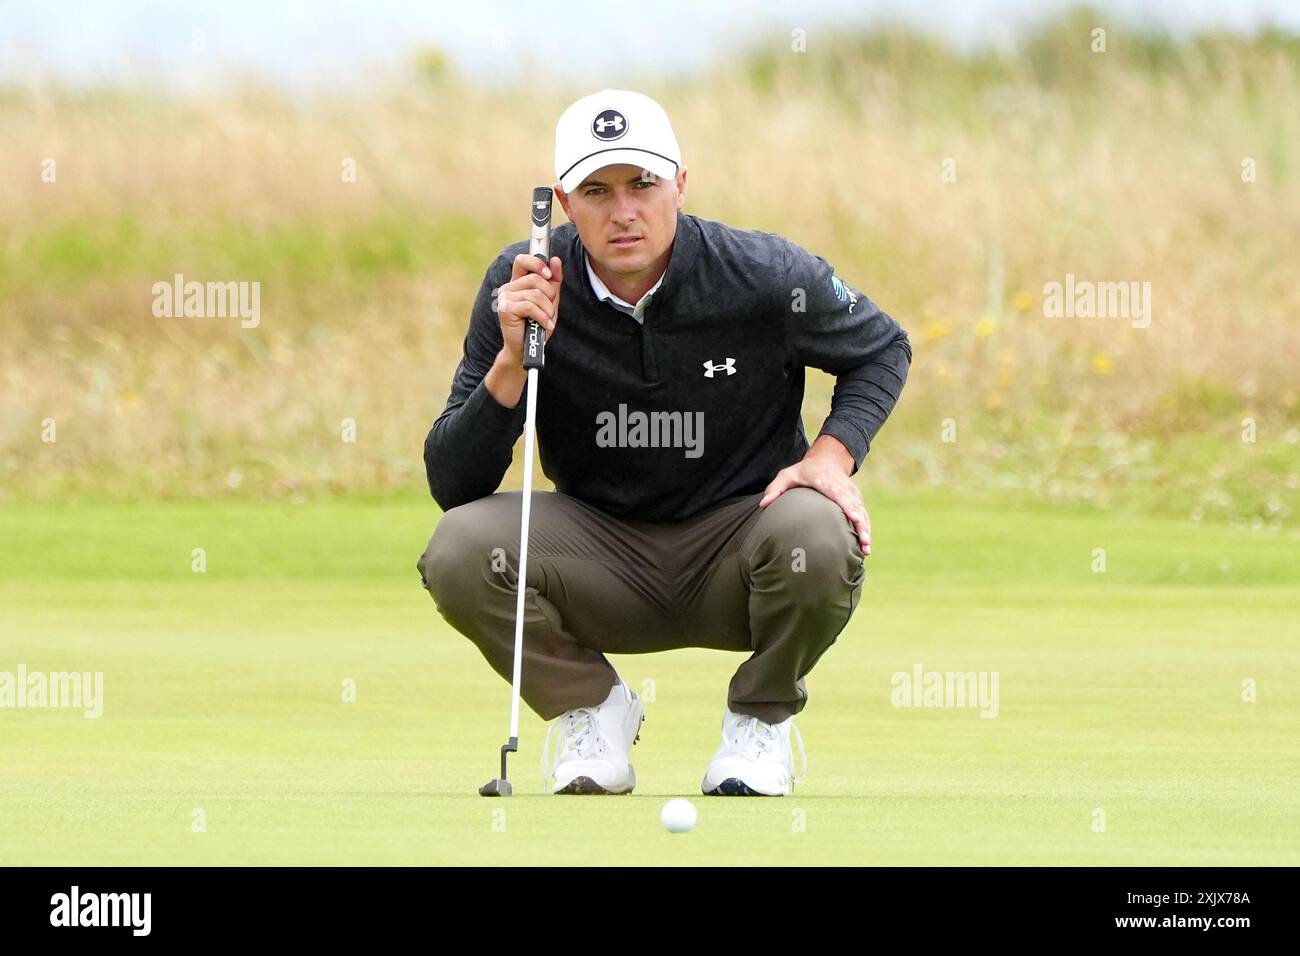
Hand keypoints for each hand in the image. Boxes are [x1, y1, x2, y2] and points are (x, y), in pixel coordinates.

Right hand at [497, 254, 562, 366]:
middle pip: (535, 279)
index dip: (537, 263)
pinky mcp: (505, 309)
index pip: (522, 260)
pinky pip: (531, 306)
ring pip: (535, 294)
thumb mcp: (550, 301)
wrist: (527, 350)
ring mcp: (505, 298)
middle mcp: (508, 288)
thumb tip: (555, 260)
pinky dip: (543, 317)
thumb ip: (553, 281)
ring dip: (548, 310)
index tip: (549, 275)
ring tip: (547, 321)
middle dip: (550, 296)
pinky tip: (544, 326)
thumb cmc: (538, 326)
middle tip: (549, 310)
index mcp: (517, 283)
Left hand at [759, 436, 871, 555]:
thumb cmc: (804, 471)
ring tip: (866, 550)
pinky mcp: (857, 501)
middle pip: (855, 508)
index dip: (849, 507)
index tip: (856, 519)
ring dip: (866, 531)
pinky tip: (865, 547)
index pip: (840, 494)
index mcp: (827, 482)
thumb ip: (775, 489)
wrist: (828, 460)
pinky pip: (863, 516)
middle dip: (861, 525)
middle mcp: (843, 489)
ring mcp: (852, 495)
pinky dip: (866, 530)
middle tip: (864, 543)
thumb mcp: (787, 475)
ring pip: (862, 514)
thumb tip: (763, 505)